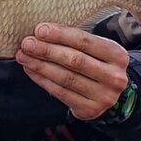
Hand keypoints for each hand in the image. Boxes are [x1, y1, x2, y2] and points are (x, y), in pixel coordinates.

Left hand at [15, 23, 129, 120]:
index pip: (85, 42)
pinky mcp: (90, 110)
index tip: (39, 30)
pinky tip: (30, 70)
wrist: (107, 93)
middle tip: (27, 44)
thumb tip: (41, 31)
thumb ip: (74, 40)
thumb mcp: (95, 48)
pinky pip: (61, 93)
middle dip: (47, 51)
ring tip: (24, 56)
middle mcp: (114, 77)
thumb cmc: (96, 63)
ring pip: (66, 78)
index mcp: (117, 55)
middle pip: (74, 60)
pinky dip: (42, 80)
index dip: (60, 35)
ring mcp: (104, 96)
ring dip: (40, 66)